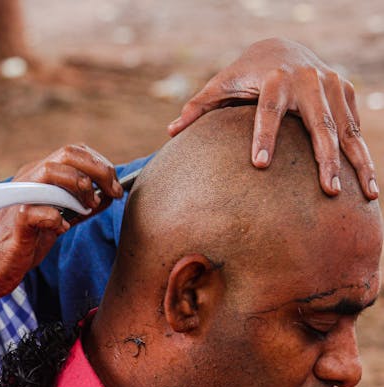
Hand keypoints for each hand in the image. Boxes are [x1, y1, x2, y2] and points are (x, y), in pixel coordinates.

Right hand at [0, 144, 122, 299]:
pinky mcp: (15, 222)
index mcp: (38, 177)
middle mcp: (28, 180)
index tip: (115, 187)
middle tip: (112, 193)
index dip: (101, 164)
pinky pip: (39, 210)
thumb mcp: (55, 221)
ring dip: (80, 188)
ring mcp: (19, 197)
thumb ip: (76, 207)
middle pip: (68, 153)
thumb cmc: (20, 245)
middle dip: (99, 171)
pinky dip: (57, 219)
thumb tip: (106, 195)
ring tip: (87, 209)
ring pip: (53, 171)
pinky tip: (61, 229)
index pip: (75, 152)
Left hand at [167, 37, 377, 199]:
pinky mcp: (345, 92)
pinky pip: (355, 127)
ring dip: (357, 162)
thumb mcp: (220, 85)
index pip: (267, 112)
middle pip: (319, 125)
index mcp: (274, 81)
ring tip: (366, 194)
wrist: (281, 45)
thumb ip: (197, 108)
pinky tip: (369, 184)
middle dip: (326, 158)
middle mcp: (307, 81)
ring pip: (346, 129)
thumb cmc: (244, 73)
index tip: (259, 165)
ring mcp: (331, 86)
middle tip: (329, 190)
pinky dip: (363, 154)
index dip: (263, 137)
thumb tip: (169, 133)